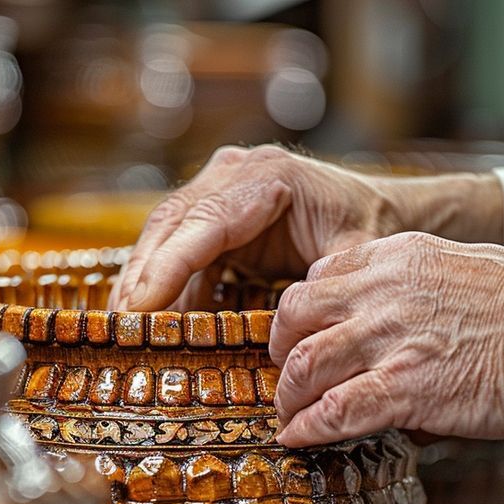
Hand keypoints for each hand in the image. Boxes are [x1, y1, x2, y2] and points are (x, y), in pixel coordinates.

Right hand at [111, 145, 503, 310]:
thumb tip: (292, 330)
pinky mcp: (215, 214)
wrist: (383, 210)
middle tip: (120, 325)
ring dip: (143, 281)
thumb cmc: (373, 229)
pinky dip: (162, 284)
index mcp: (271, 177)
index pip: (206, 222)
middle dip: (143, 276)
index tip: (141, 306)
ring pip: (165, 234)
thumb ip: (325, 285)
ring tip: (123, 327)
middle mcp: (237, 173)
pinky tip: (150, 319)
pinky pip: (178, 247)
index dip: (169, 266)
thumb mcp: (359, 256)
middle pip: (172, 224)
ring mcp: (221, 188)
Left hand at [270, 232, 503, 447]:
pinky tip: (297, 440)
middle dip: (281, 350)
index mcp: (396, 257)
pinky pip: (333, 410)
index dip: (301, 312)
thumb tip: (399, 295)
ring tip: (290, 415)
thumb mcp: (464, 260)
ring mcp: (389, 340)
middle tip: (288, 375)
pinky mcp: (403, 388)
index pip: (318, 276)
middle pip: (293, 315)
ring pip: (303, 365)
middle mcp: (381, 293)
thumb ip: (417, 275)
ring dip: (288, 397)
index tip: (303, 336)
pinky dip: (306, 429)